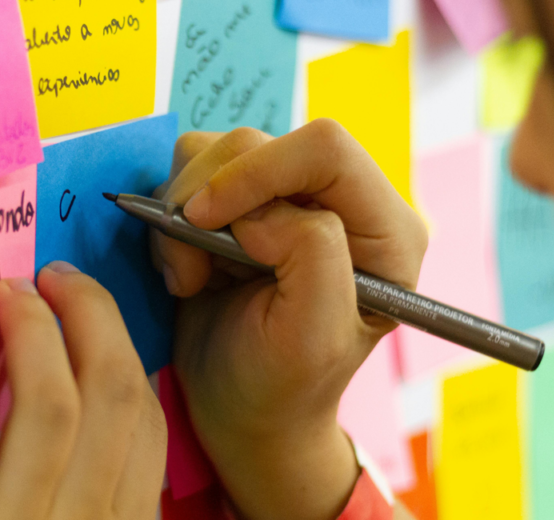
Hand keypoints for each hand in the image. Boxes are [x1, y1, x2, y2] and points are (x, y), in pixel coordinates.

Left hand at [0, 262, 166, 519]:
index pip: (145, 428)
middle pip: (111, 399)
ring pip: (49, 410)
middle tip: (55, 278)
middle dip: (90, 318)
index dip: (124, 354)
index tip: (91, 313)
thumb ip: (77, 488)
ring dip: (33, 333)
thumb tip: (71, 397)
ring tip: (8, 293)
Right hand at [151, 121, 426, 519]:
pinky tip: (187, 269)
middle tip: (190, 267)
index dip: (256, 171)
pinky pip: (188, 173)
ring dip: (182, 212)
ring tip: (190, 276)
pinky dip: (170, 219)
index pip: (325, 148)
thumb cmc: (281, 386)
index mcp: (384, 230)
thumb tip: (261, 212)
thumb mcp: (311, 337)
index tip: (203, 220)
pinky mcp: (239, 204)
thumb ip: (310, 256)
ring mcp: (283, 198)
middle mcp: (338, 202)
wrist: (241, 410)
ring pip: (215, 151)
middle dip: (208, 198)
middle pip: (258, 142)